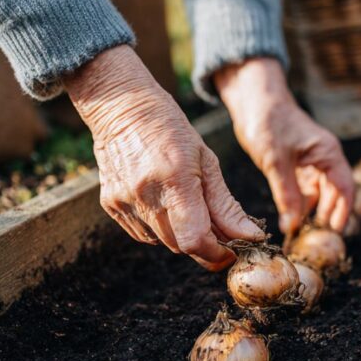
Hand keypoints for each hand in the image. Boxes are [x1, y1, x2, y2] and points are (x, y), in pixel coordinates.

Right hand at [65, 46, 263, 268]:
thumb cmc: (171, 128)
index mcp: (175, 180)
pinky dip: (160, 229)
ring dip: (182, 236)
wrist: (121, 107)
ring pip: (161, 243)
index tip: (231, 250)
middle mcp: (145, 195)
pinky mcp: (110, 204)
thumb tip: (250, 236)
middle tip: (217, 230)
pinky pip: (142, 234)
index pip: (195, 240)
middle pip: (180, 246)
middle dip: (203, 245)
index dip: (217, 254)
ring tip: (189, 209)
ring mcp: (123, 201)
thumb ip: (226, 205)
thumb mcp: (207, 161)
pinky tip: (165, 205)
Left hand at [215, 58, 352, 234]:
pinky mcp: (298, 164)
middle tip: (315, 241)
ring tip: (302, 234)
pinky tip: (291, 219)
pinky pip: (306, 189)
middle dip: (328, 216)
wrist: (253, 101)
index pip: (345, 188)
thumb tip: (291, 226)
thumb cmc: (267, 122)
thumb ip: (287, 194)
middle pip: (335, 193)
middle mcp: (325, 158)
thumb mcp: (276, 161)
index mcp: (328, 153)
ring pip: (320, 193)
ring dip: (314, 212)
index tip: (334, 233)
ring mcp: (312, 161)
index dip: (342, 212)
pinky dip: (301, 204)